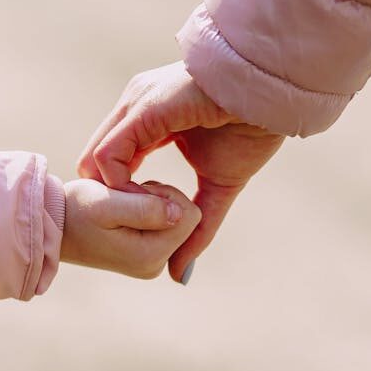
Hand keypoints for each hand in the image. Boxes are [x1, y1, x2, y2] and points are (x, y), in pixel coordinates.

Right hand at [61, 178, 201, 279]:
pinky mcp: (147, 255)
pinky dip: (148, 211)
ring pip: (177, 218)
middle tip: (125, 198)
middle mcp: (155, 265)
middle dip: (160, 199)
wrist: (54, 225)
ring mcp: (152, 263)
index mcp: (150, 255)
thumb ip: (146, 208)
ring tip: (121, 205)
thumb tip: (180, 213)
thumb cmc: (76, 210)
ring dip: (153, 202)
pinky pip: (166, 224)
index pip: (189, 214)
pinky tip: (124, 213)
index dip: (164, 194)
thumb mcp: (107, 204)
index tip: (132, 193)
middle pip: (186, 218)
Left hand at [77, 62, 284, 282]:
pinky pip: (109, 154)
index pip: (111, 161)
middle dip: (109, 201)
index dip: (119, 196)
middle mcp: (135, 107)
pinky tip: (142, 201)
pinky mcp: (143, 109)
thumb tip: (181, 273)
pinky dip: (118, 185)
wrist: (275, 97)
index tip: (142, 221)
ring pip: (95, 161)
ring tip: (142, 216)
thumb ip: (196, 225)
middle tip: (134, 227)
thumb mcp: (217, 187)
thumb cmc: (252, 131)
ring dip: (113, 198)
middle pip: (95, 163)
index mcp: (149, 118)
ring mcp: (136, 105)